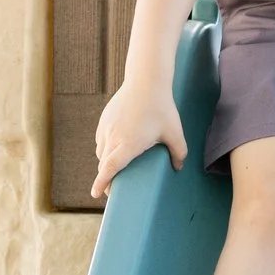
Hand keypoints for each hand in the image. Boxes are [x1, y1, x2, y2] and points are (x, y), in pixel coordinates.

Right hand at [92, 79, 186, 197]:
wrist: (146, 80)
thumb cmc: (162, 107)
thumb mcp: (175, 131)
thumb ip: (179, 152)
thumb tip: (179, 167)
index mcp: (128, 144)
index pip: (109, 169)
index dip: (101, 183)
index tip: (95, 194)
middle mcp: (113, 137)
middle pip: (104, 164)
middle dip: (105, 178)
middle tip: (112, 189)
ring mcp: (107, 127)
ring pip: (101, 152)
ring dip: (105, 163)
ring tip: (114, 169)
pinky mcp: (105, 118)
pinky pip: (101, 139)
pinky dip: (105, 148)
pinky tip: (113, 149)